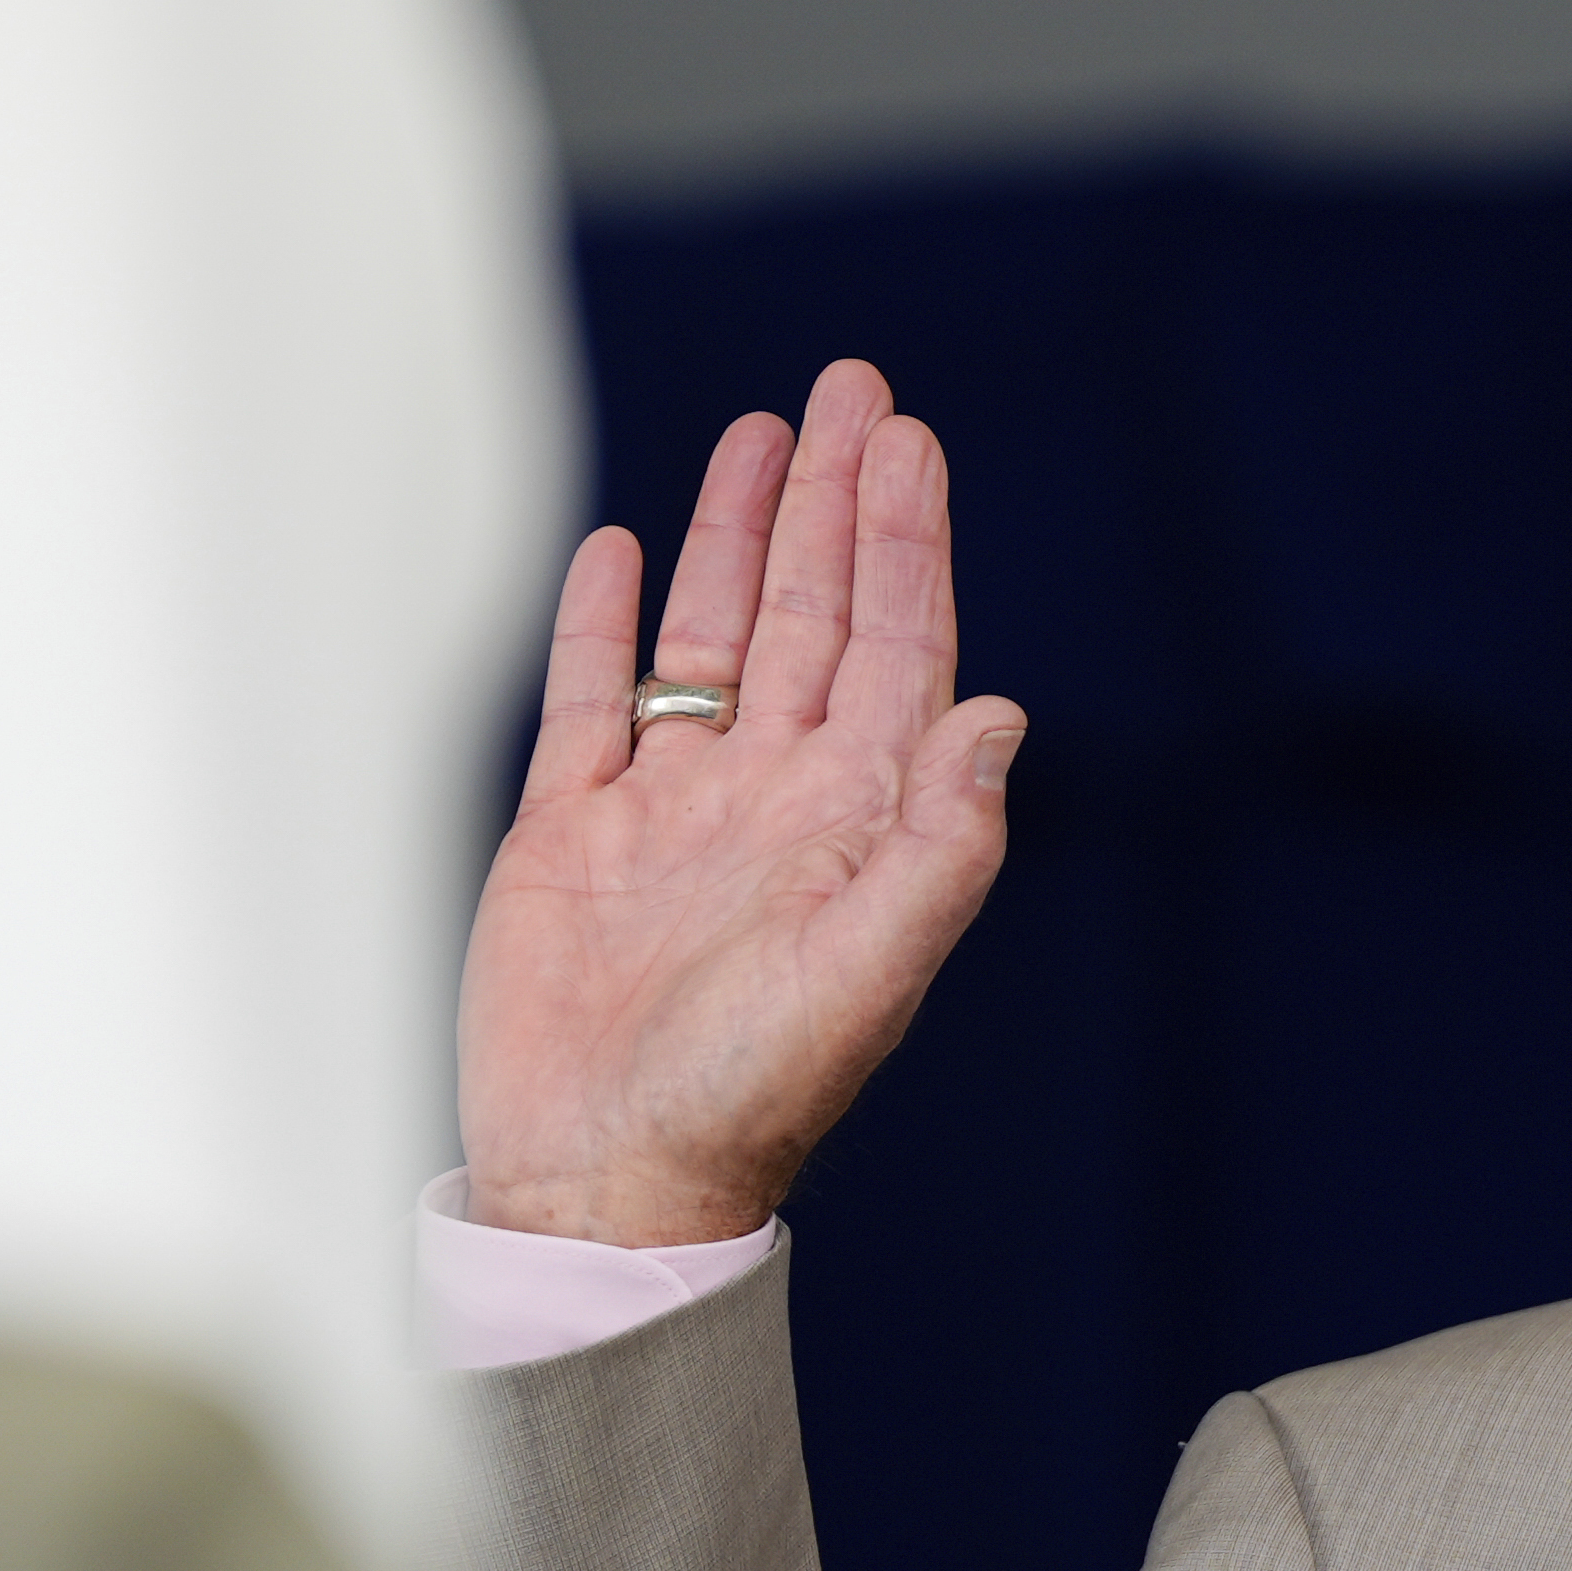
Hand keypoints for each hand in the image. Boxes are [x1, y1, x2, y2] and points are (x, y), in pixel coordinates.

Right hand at [459, 361, 1023, 1245]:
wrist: (604, 1182)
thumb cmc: (745, 1099)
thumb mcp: (868, 970)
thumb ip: (941, 846)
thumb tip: (1001, 715)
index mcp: (852, 824)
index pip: (895, 651)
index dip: (905, 544)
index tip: (909, 445)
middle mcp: (772, 801)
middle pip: (815, 616)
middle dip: (835, 502)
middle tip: (855, 388)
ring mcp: (672, 812)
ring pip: (713, 637)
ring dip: (737, 537)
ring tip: (763, 434)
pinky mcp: (570, 835)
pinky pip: (593, 702)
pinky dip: (603, 624)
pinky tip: (616, 551)